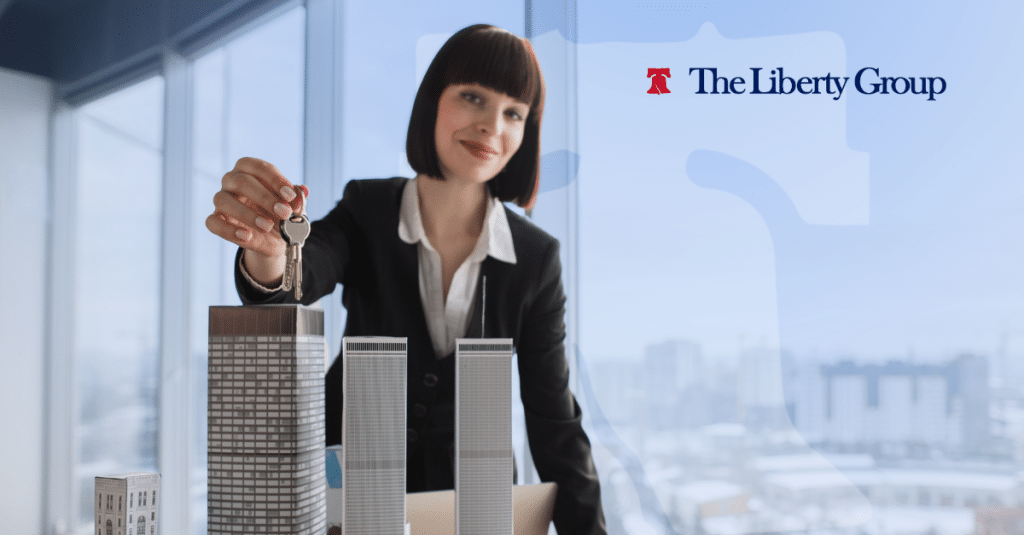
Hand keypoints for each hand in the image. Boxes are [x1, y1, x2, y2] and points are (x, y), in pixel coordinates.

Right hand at [205, 157, 307, 282]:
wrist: (274, 238)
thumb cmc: (280, 213)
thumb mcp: (293, 207)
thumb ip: (297, 199)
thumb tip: (303, 190)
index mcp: (250, 170)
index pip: (258, 167)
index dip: (275, 180)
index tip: (290, 196)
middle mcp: (231, 181)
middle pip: (241, 181)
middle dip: (265, 197)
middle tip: (284, 212)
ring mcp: (221, 200)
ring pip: (223, 200)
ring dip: (248, 214)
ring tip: (267, 226)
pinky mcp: (215, 220)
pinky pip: (213, 222)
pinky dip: (229, 230)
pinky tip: (247, 236)